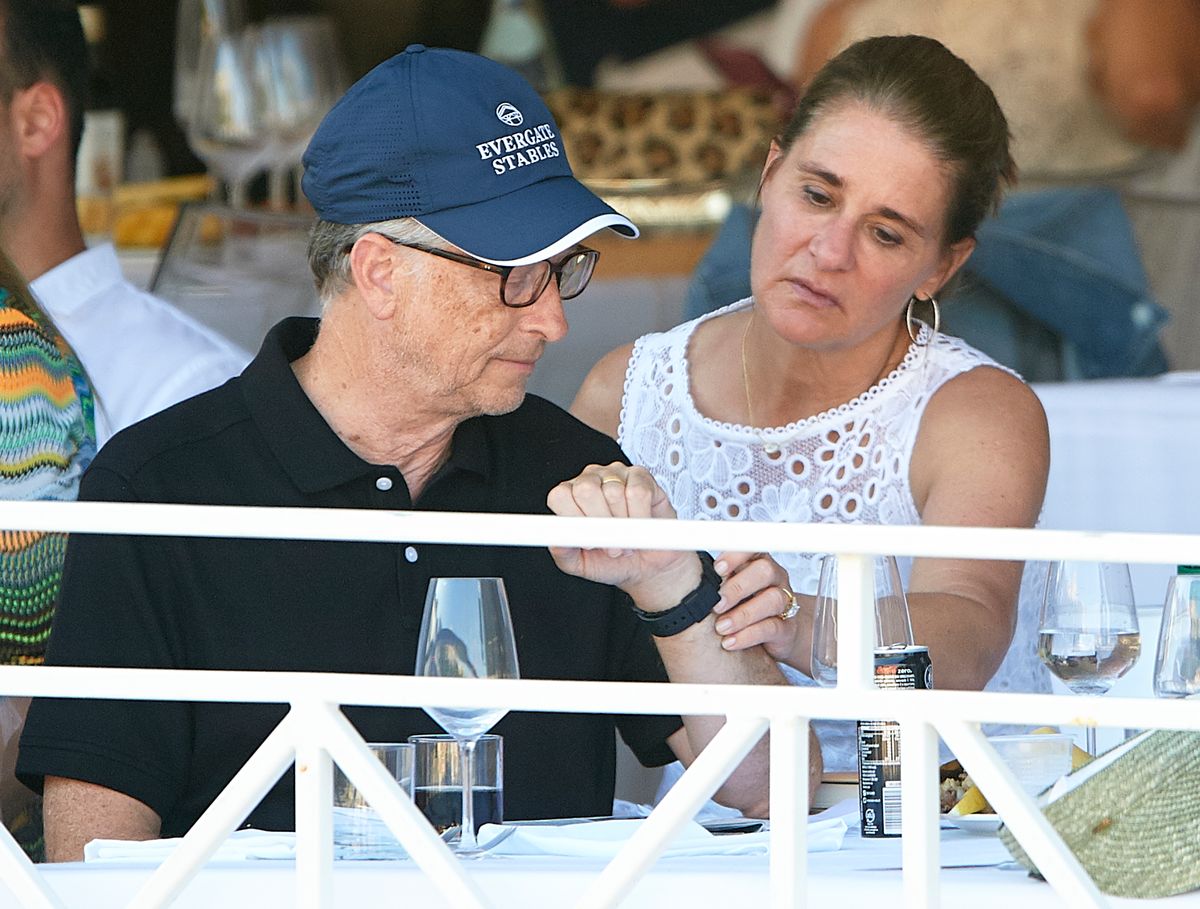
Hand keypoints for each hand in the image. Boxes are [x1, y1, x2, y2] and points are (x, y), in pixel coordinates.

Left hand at [546, 463, 698, 607]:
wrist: (646, 565)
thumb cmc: (611, 561)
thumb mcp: (581, 564)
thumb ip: (564, 553)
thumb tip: (556, 540)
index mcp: (569, 497)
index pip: (559, 496)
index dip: (574, 520)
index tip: (588, 541)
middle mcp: (589, 480)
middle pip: (585, 490)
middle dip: (601, 524)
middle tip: (612, 545)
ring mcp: (615, 474)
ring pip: (614, 492)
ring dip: (624, 525)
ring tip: (627, 538)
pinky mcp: (640, 476)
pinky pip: (638, 492)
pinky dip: (641, 516)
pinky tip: (641, 525)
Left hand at [710, 552, 807, 666]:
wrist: (776, 633)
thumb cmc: (744, 604)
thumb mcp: (728, 587)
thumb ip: (713, 579)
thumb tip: (680, 570)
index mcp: (757, 562)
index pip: (752, 548)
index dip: (736, 556)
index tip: (718, 569)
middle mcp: (774, 578)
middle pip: (765, 571)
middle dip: (737, 587)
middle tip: (716, 604)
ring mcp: (783, 602)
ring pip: (772, 599)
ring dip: (742, 615)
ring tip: (721, 627)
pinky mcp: (785, 628)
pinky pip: (771, 627)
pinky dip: (748, 635)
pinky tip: (730, 641)